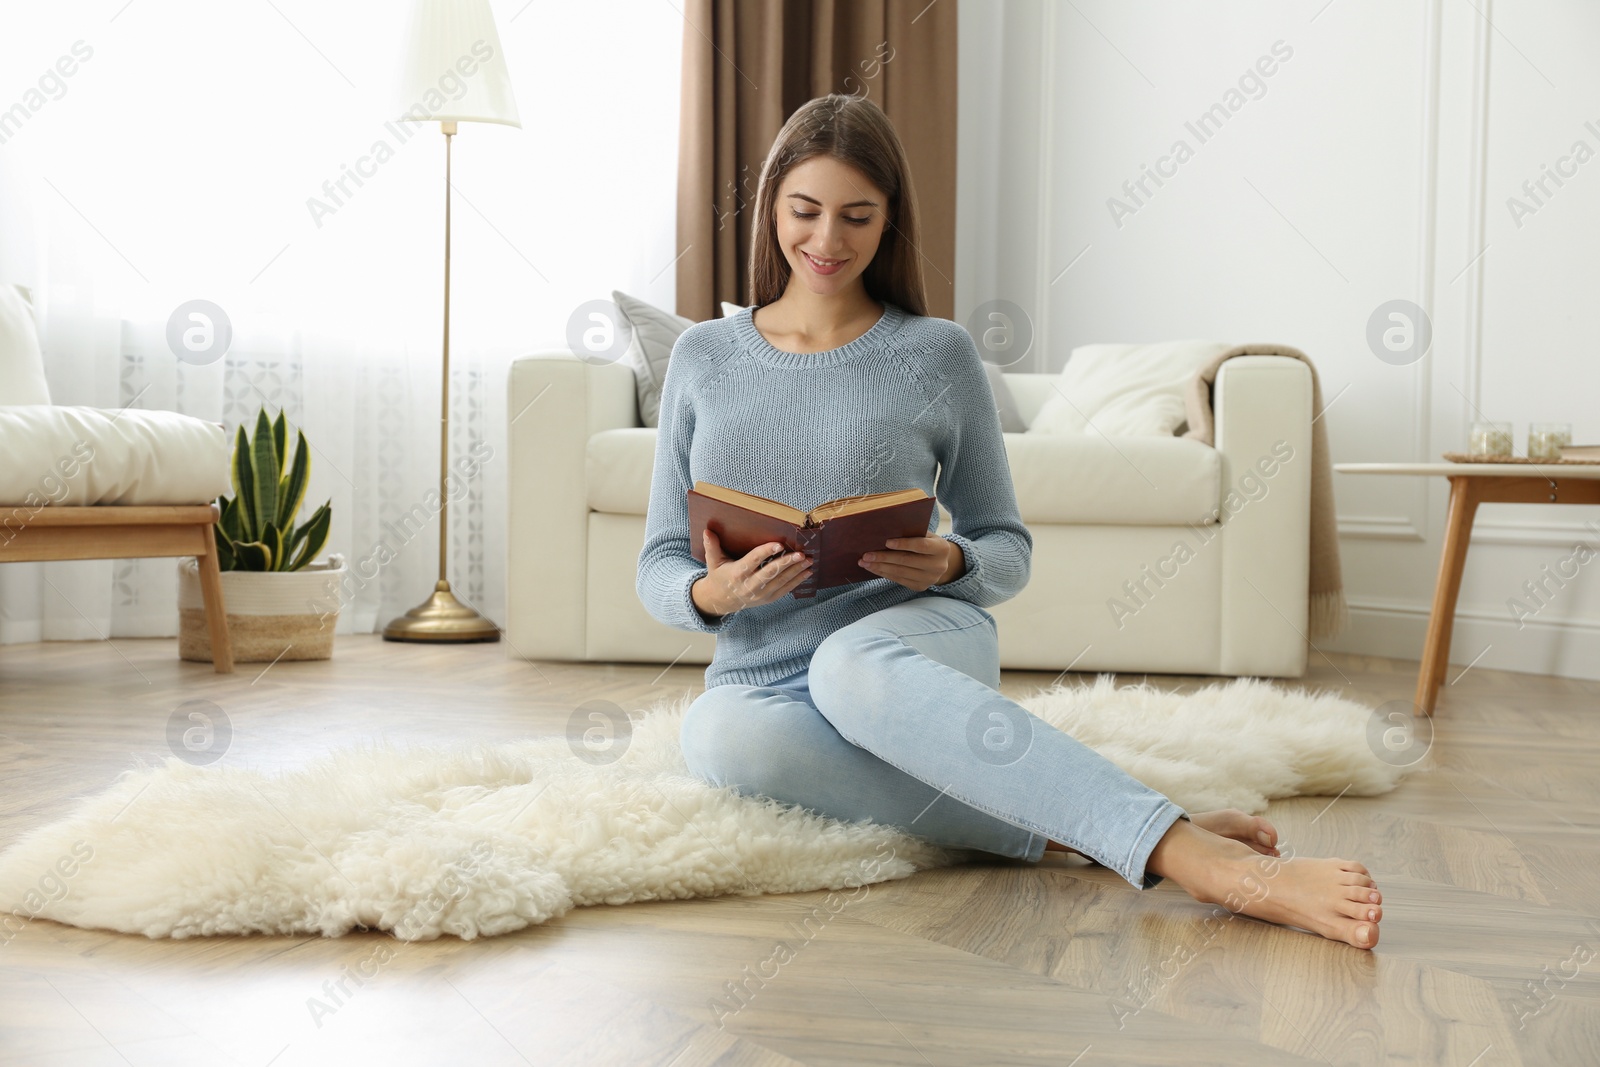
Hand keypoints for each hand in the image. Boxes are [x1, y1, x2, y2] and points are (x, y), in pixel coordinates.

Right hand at [692, 528, 812, 617]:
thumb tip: (707, 530)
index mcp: (736, 574)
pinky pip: (785, 590)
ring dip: (796, 571)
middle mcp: (749, 586)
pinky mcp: (768, 599)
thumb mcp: (713, 562)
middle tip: (800, 554)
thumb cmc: (719, 576)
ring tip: (808, 560)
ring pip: (780, 582)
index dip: (765, 553)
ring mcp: (760, 595)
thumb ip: (712, 546)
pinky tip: (807, 572)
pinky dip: (797, 581)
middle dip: (786, 563)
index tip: (778, 544)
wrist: (721, 601)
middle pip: (770, 574)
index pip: (752, 562)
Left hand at [859, 535, 963, 591]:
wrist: (941, 562)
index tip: (886, 542)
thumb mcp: (926, 535)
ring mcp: (930, 579)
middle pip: (907, 561)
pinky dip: (884, 574)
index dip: (903, 544)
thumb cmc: (928, 542)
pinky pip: (899, 580)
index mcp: (942, 548)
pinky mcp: (920, 587)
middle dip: (884, 557)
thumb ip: (912, 533)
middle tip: (866, 555)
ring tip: (864, 562)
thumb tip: (886, 530)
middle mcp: (938, 566)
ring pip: (900, 572)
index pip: (921, 546)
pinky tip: (873, 568)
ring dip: (880, 567)